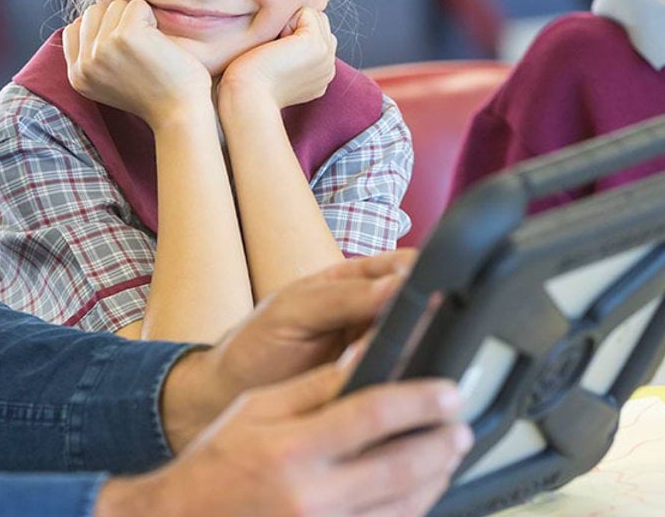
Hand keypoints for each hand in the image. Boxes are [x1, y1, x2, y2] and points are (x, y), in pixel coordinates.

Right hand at [63, 0, 212, 128]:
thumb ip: (92, 55)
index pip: (74, 29)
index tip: (125, 49)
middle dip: (119, 22)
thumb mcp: (109, 81)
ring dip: (136, 19)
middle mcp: (84, 63)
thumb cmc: (155, 94)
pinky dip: (152, 18)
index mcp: (77, 76)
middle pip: (94, 13)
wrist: (180, 114)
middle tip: (140, 49)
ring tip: (149, 47)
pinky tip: (159, 43)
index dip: (102, 29)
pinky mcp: (125, 35)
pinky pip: (137, 5)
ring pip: (115, 6)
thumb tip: (85, 18)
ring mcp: (102, 48)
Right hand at [95, 360, 470, 516]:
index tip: (448, 392)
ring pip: (406, 508)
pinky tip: (418, 491)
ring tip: (446, 454)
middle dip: (441, 443)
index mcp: (292, 449)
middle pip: (403, 467)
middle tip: (459, 426)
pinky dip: (411, 509)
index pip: (375, 415)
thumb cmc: (218, 463)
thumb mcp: (257, 409)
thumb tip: (367, 356)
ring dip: (435, 478)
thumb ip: (316, 386)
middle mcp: (312, 497)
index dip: (421, 401)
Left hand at [158, 250, 419, 450]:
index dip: (426, 275)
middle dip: (429, 317)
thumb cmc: (254, 345)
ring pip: (418, 344)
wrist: (231, 398)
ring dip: (420, 351)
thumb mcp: (292, 311)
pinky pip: (401, 380)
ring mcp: (376, 351)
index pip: (406, 266)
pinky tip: (402, 385)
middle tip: (423, 331)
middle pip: (423, 306)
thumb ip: (341, 297)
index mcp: (354, 280)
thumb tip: (397, 285)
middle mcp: (372, 313)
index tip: (433, 291)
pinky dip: (405, 381)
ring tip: (409, 359)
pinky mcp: (374, 387)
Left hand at [218, 8, 335, 110]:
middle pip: (319, 23)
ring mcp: (326, 56)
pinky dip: (286, 21)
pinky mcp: (316, 45)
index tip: (274, 58)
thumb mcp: (278, 68)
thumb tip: (289, 32)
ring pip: (314, 16)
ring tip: (275, 49)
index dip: (293, 35)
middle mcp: (328, 67)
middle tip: (273, 52)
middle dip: (295, 27)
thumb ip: (293, 52)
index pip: (318, 36)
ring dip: (290, 24)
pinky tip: (275, 45)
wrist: (247, 97)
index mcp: (321, 76)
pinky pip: (306, 12)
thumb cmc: (250, 84)